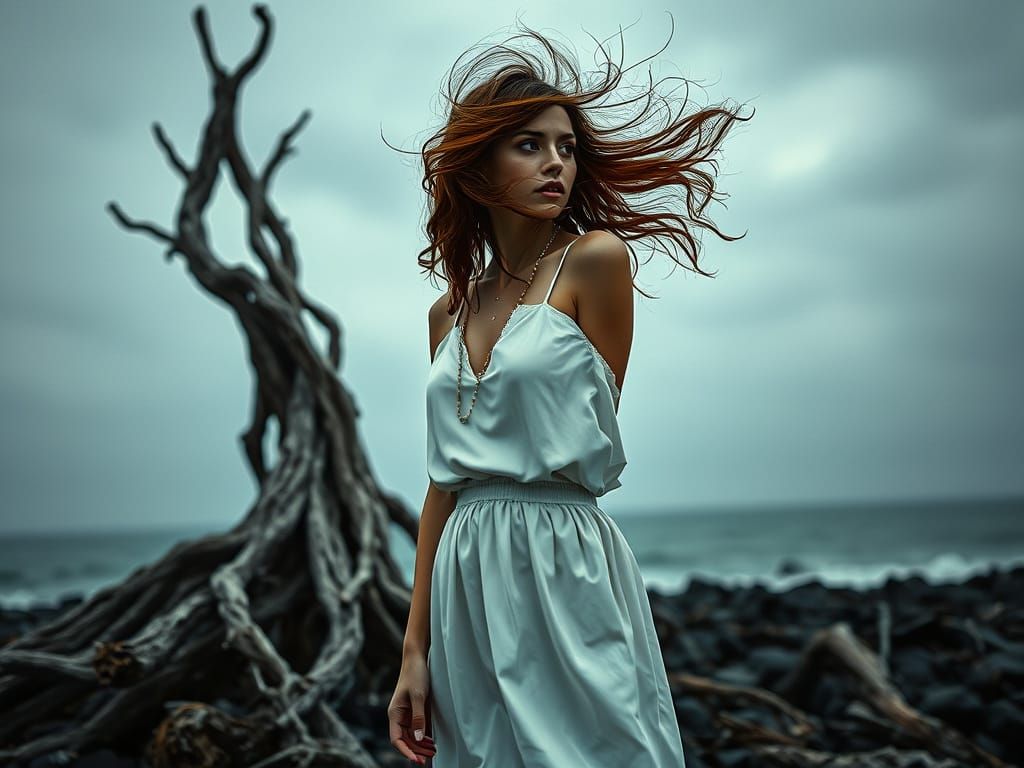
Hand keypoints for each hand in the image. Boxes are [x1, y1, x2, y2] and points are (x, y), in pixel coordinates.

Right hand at [388, 650, 436, 764]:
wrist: (417, 657)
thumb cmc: (415, 673)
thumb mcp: (419, 695)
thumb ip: (419, 717)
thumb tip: (419, 739)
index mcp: (395, 713)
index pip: (396, 739)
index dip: (405, 751)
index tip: (417, 759)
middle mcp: (399, 716)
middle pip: (405, 740)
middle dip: (416, 750)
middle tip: (430, 758)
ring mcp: (408, 714)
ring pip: (413, 736)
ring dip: (421, 745)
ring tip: (434, 751)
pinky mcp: (416, 710)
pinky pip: (419, 728)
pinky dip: (425, 736)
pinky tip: (433, 741)